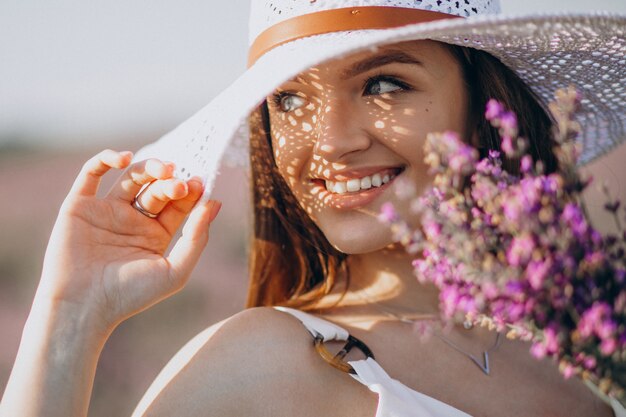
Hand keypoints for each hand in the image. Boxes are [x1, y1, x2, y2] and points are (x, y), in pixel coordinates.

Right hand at [35, 149, 220, 333]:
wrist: (82, 306)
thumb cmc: (130, 295)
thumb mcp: (175, 271)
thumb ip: (197, 238)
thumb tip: (215, 203)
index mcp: (156, 234)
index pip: (178, 204)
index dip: (190, 191)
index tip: (200, 183)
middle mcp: (132, 219)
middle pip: (157, 189)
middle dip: (171, 183)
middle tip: (180, 184)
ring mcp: (106, 211)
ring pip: (130, 177)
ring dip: (148, 168)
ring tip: (164, 170)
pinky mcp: (80, 205)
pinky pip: (91, 173)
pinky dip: (106, 159)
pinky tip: (125, 158)